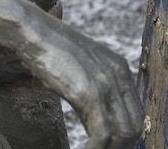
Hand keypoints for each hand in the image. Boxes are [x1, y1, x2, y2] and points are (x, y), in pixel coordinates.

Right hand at [16, 11, 142, 147]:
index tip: (110, 145)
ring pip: (124, 133)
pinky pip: (102, 134)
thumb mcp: (80, 67)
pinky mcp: (88, 93)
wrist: (31, 30)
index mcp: (119, 68)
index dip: (126, 136)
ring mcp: (105, 83)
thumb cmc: (48, 50)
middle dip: (121, 146)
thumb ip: (94, 89)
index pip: (136, 113)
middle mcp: (119, 75)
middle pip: (134, 125)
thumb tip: (95, 121)